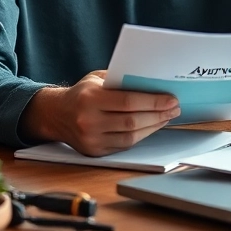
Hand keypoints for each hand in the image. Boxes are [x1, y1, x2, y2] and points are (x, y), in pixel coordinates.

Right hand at [21, 70, 180, 155]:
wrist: (56, 114)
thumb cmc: (82, 93)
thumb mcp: (97, 79)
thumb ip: (120, 81)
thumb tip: (152, 83)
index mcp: (89, 98)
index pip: (128, 102)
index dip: (153, 102)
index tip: (171, 99)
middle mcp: (88, 120)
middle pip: (132, 121)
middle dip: (158, 115)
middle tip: (174, 108)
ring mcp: (91, 139)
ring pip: (131, 136)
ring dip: (153, 127)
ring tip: (166, 117)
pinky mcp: (95, 152)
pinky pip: (124, 145)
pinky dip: (141, 136)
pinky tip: (151, 127)